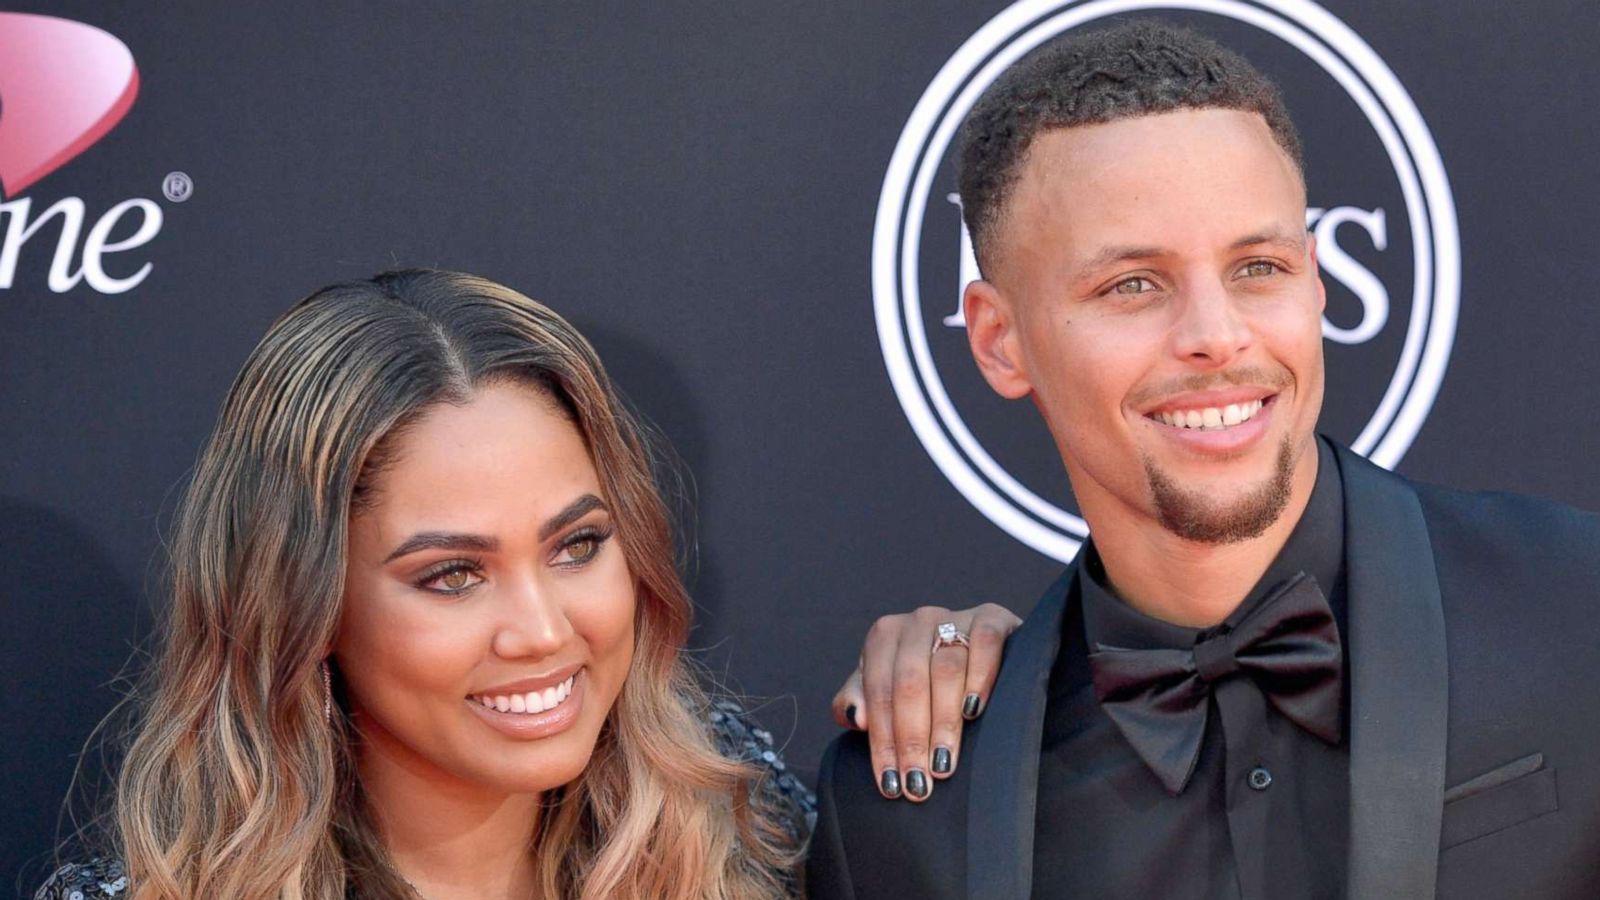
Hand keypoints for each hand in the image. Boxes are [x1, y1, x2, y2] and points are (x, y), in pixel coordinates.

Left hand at [832, 603, 1020, 800]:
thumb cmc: (925, 680)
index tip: (891, 783)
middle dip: (912, 739)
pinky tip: (974, 711)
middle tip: (918, 783)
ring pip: (946, 670)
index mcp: (884, 636)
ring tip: (943, 764)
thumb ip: (860, 701)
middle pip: (909, 683)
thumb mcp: (887, 690)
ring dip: (944, 722)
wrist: (980, 654)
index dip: (883, 741)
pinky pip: (984, 643)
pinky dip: (979, 677)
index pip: (878, 692)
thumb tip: (857, 718)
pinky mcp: (992, 616)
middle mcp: (917, 621)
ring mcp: (955, 616)